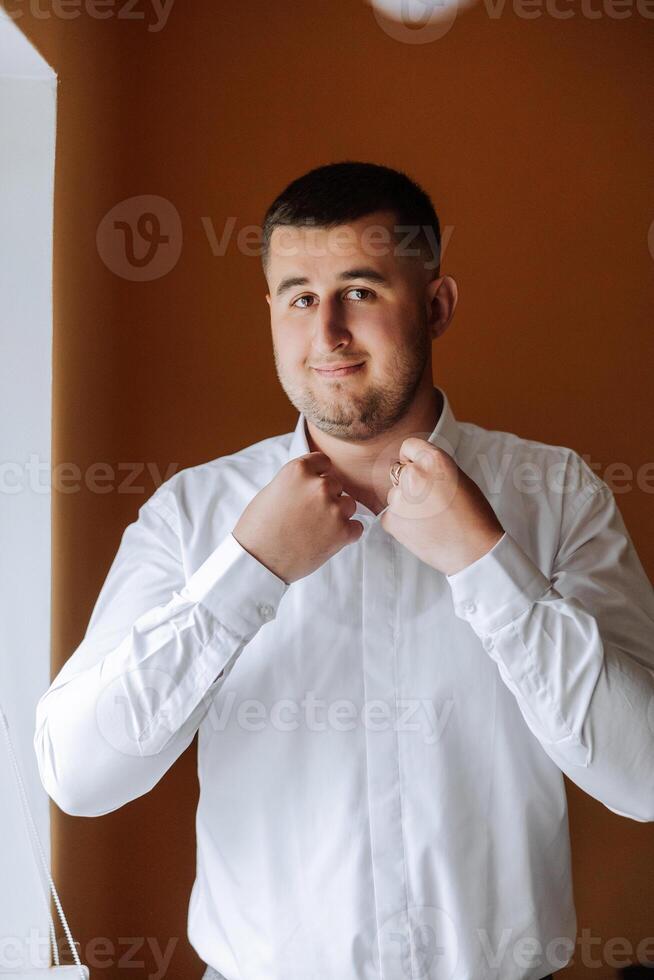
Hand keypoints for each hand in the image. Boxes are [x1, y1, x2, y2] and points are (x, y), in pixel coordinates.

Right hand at [232, 453, 362, 583]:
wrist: (258, 561)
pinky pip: (357, 527)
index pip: (323, 461)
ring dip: (337, 515)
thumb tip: (311, 482)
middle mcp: (319, 486)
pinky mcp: (342, 532)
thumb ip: (296, 482)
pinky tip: (327, 540)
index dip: (319, 475)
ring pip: (349, 505)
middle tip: (309, 515)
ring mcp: (333, 508)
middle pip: (336, 485)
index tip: (312, 488)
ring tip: (316, 529)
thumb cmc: (258, 529)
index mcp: (299, 470)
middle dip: (326, 498)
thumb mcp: (272, 491)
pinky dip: (346, 535)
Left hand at [380, 437, 503, 575]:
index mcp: (434, 460)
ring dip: (406, 503)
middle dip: (409, 482)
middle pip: (399, 470)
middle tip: (429, 500)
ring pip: (394, 494)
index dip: (414, 459)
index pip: (408, 446)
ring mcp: (399, 498)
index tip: (421, 470)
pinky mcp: (391, 520)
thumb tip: (413, 464)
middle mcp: (413, 475)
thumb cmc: (473, 515)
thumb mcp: (458, 478)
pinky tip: (421, 529)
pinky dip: (402, 522)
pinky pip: (391, 515)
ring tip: (429, 518)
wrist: (475, 551)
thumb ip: (434, 468)